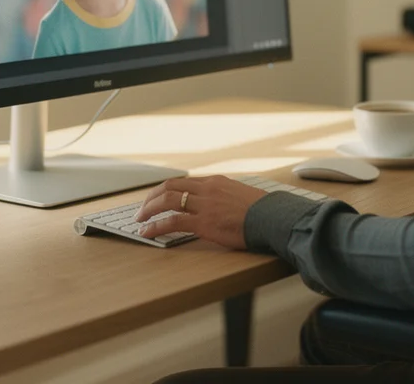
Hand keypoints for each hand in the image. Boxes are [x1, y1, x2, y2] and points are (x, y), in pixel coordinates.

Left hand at [133, 175, 268, 249]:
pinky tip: (147, 232)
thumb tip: (220, 204)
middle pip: (170, 187)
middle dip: (152, 197)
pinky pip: (172, 222)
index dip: (166, 190)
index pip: (184, 182)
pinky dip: (156, 226)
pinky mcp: (204, 223)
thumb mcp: (242, 195)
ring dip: (149, 210)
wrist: (273, 218)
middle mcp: (207, 189)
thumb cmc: (264, 211)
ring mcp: (205, 205)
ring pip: (167, 201)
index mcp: (216, 181)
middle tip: (143, 208)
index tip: (158, 197)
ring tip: (140, 220)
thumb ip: (226, 196)